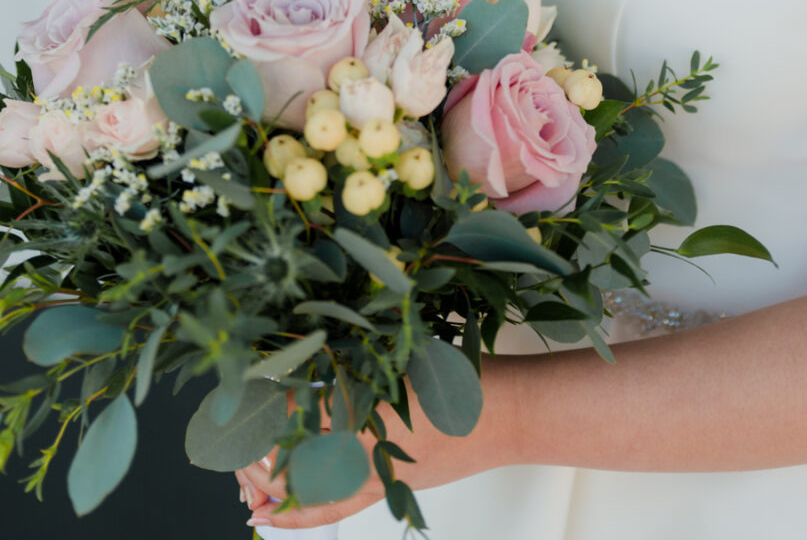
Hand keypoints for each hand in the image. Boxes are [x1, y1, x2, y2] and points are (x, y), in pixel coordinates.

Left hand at [235, 356, 515, 530]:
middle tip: (228, 446)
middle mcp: (365, 450)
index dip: (256, 413)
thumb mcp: (402, 358)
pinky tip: (268, 516)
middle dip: (250, 458)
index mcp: (366, 411)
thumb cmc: (462, 378)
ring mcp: (376, 476)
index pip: (291, 420)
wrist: (511, 415)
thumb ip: (354, 364)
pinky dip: (295, 514)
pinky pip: (330, 508)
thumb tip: (298, 366)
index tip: (234, 397)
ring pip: (302, 491)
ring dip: (265, 486)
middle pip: (287, 464)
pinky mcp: (388, 487)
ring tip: (239, 482)